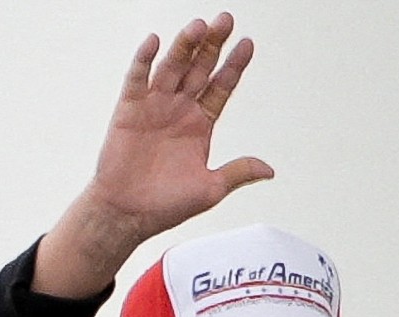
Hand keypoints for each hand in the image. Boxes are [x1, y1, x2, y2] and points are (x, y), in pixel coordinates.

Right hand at [33, 13, 272, 297]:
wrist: (128, 214)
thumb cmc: (167, 204)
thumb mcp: (211, 188)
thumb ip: (238, 172)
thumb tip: (269, 170)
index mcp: (200, 125)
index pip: (221, 87)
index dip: (234, 66)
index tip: (248, 44)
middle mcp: (179, 110)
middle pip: (199, 69)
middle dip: (213, 45)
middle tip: (226, 20)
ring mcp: (154, 107)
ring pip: (172, 68)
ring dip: (184, 47)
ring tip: (199, 27)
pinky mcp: (129, 111)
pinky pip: (137, 80)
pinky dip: (144, 60)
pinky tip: (155, 41)